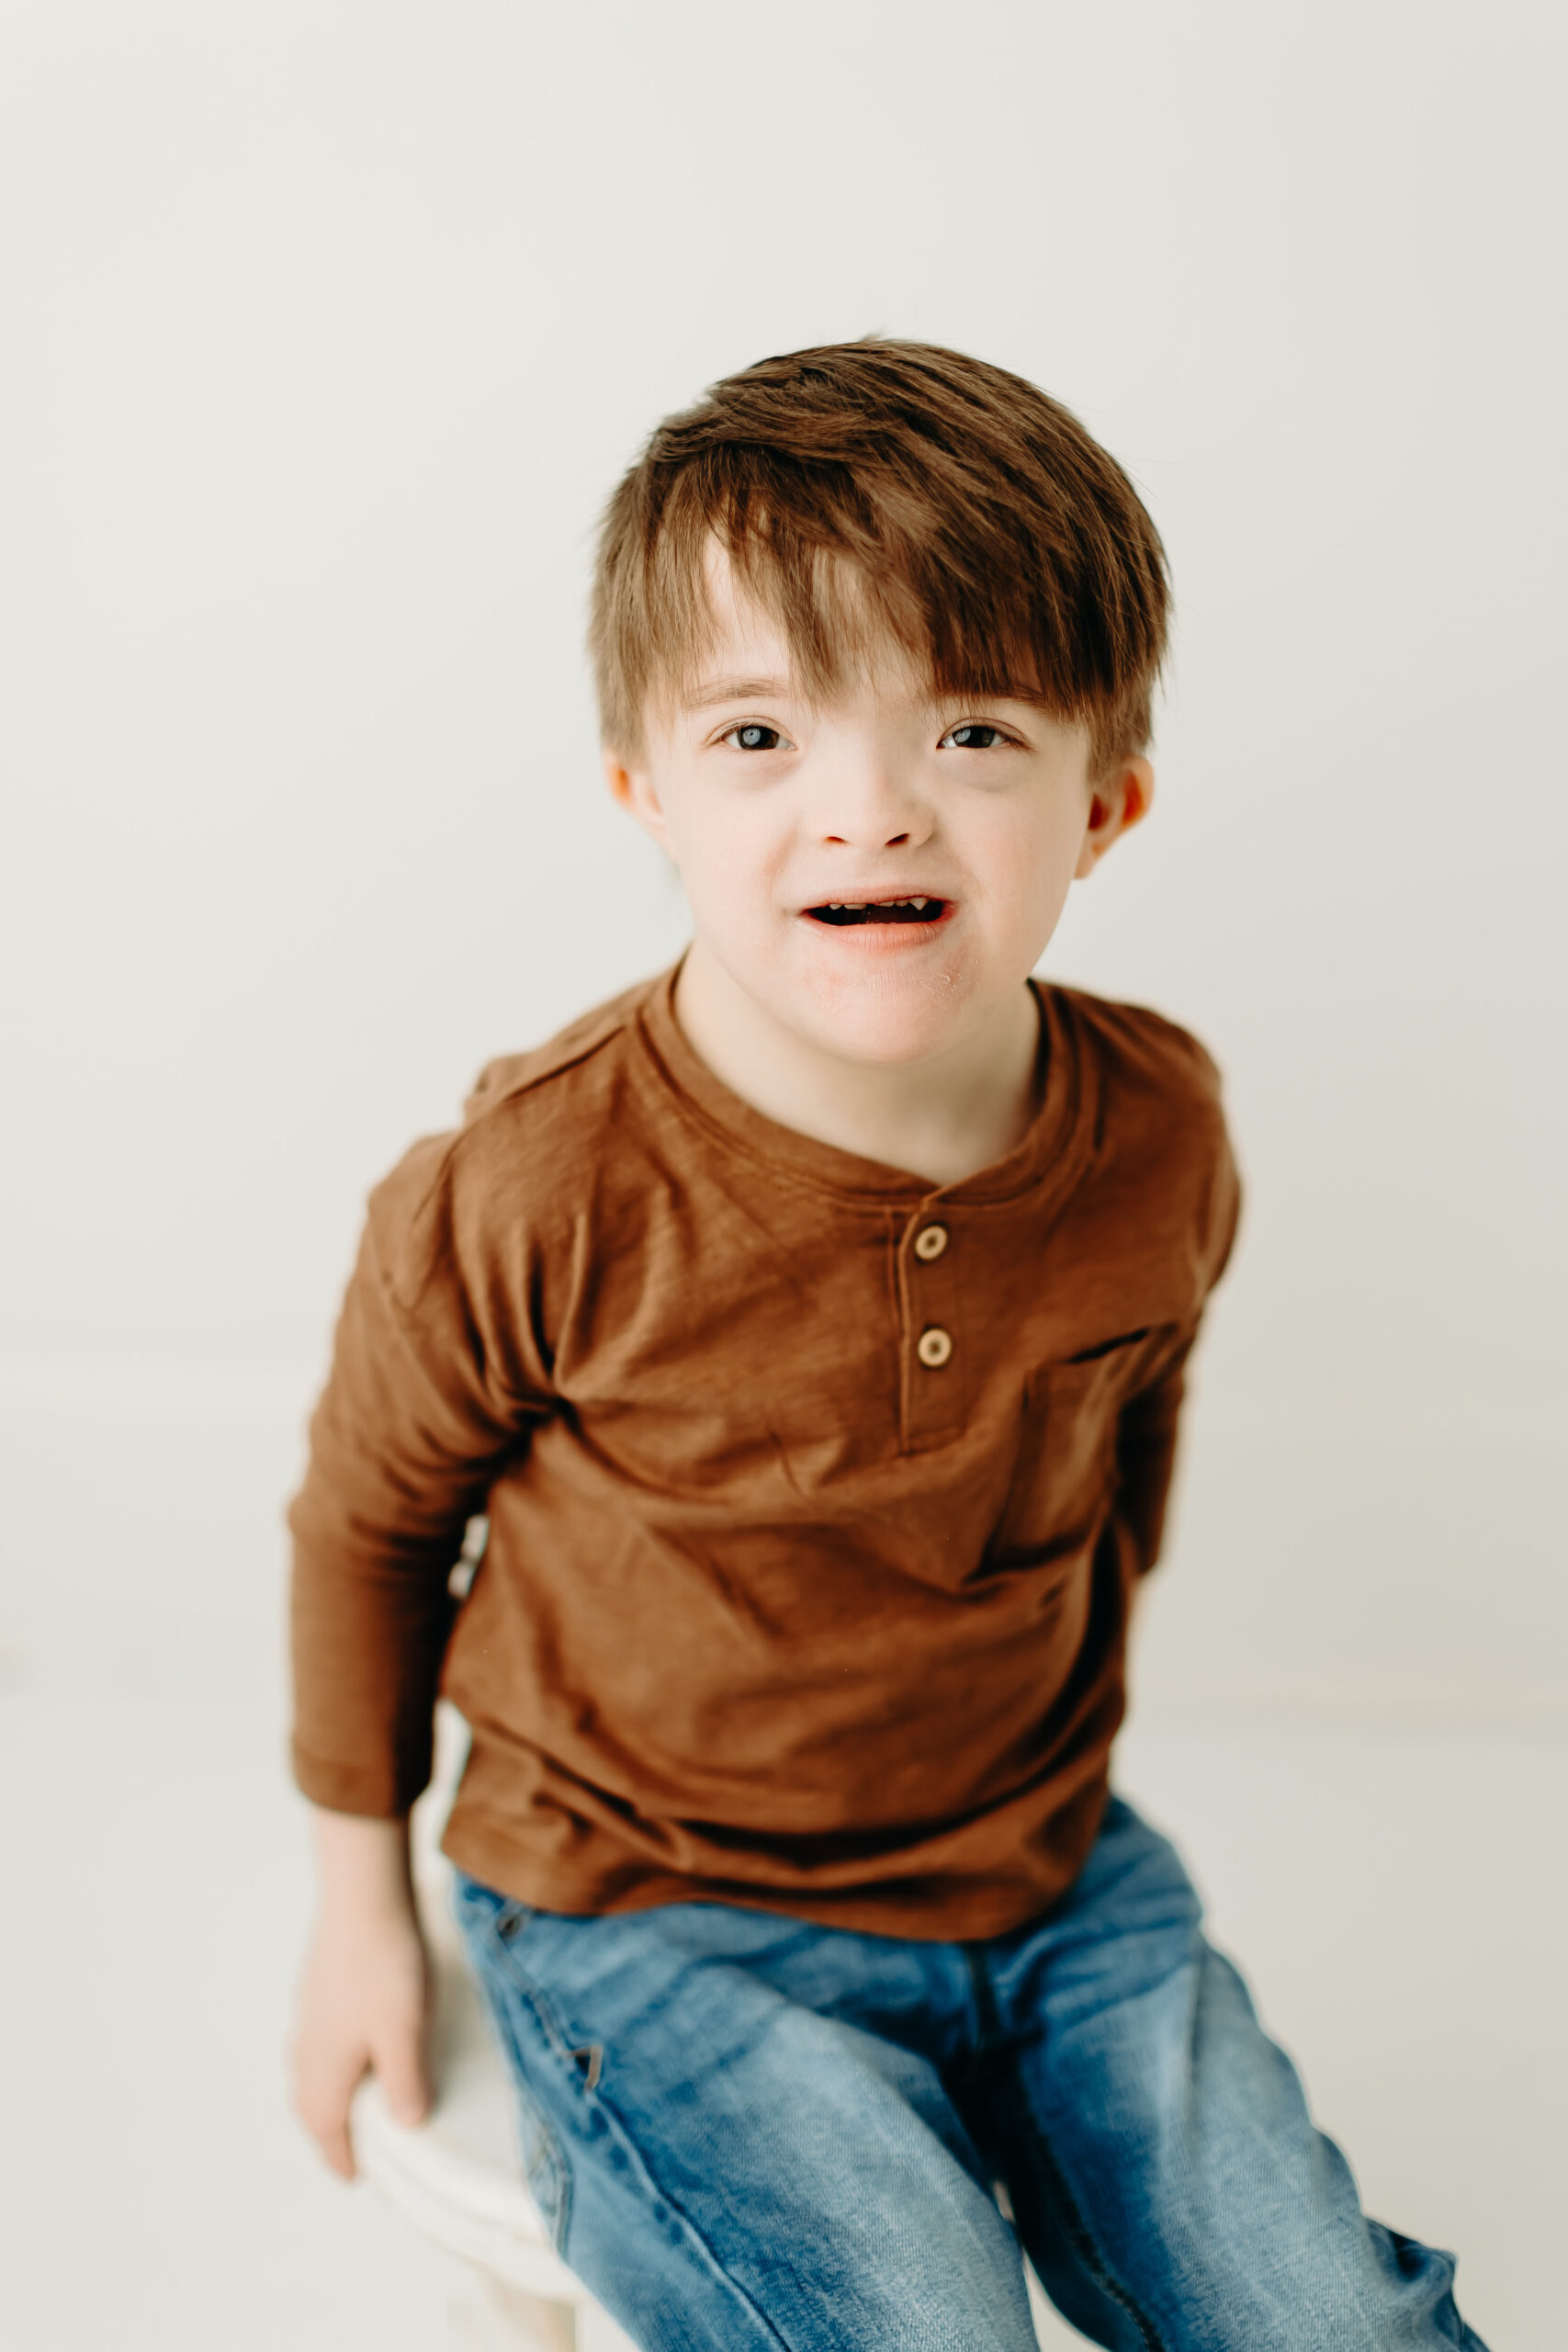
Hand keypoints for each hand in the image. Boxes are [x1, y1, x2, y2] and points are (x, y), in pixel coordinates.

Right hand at [289, 1809, 431, 2179]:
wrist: (361, 1898)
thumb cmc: (384, 1966)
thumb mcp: (404, 2030)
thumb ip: (405, 2082)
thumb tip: (407, 2127)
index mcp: (323, 2072)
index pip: (326, 2132)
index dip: (343, 2158)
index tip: (359, 2178)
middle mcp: (305, 2052)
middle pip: (312, 2109)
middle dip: (332, 2135)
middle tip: (356, 2150)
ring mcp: (306, 2020)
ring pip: (311, 2077)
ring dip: (329, 2100)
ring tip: (356, 2108)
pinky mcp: (315, 1993)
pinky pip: (316, 2047)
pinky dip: (331, 2066)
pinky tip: (353, 2051)